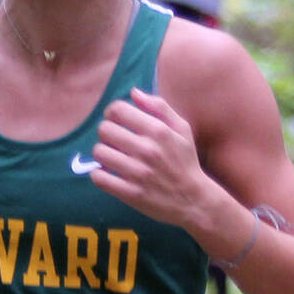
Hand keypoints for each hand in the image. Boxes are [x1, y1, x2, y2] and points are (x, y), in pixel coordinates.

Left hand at [90, 87, 210, 229]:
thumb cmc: (186, 162)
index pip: (118, 110)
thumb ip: (159, 107)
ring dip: (103, 154)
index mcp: (158, 131)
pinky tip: (109, 174)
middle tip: (115, 141)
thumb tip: (134, 92)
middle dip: (106, 133)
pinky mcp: (130, 193)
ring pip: (99, 152)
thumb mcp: (182, 129)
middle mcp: (147, 150)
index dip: (112, 113)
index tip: (117, 121)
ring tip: (113, 158)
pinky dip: (99, 174)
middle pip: (104, 130)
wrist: (194, 200)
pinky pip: (99, 177)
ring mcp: (137, 173)